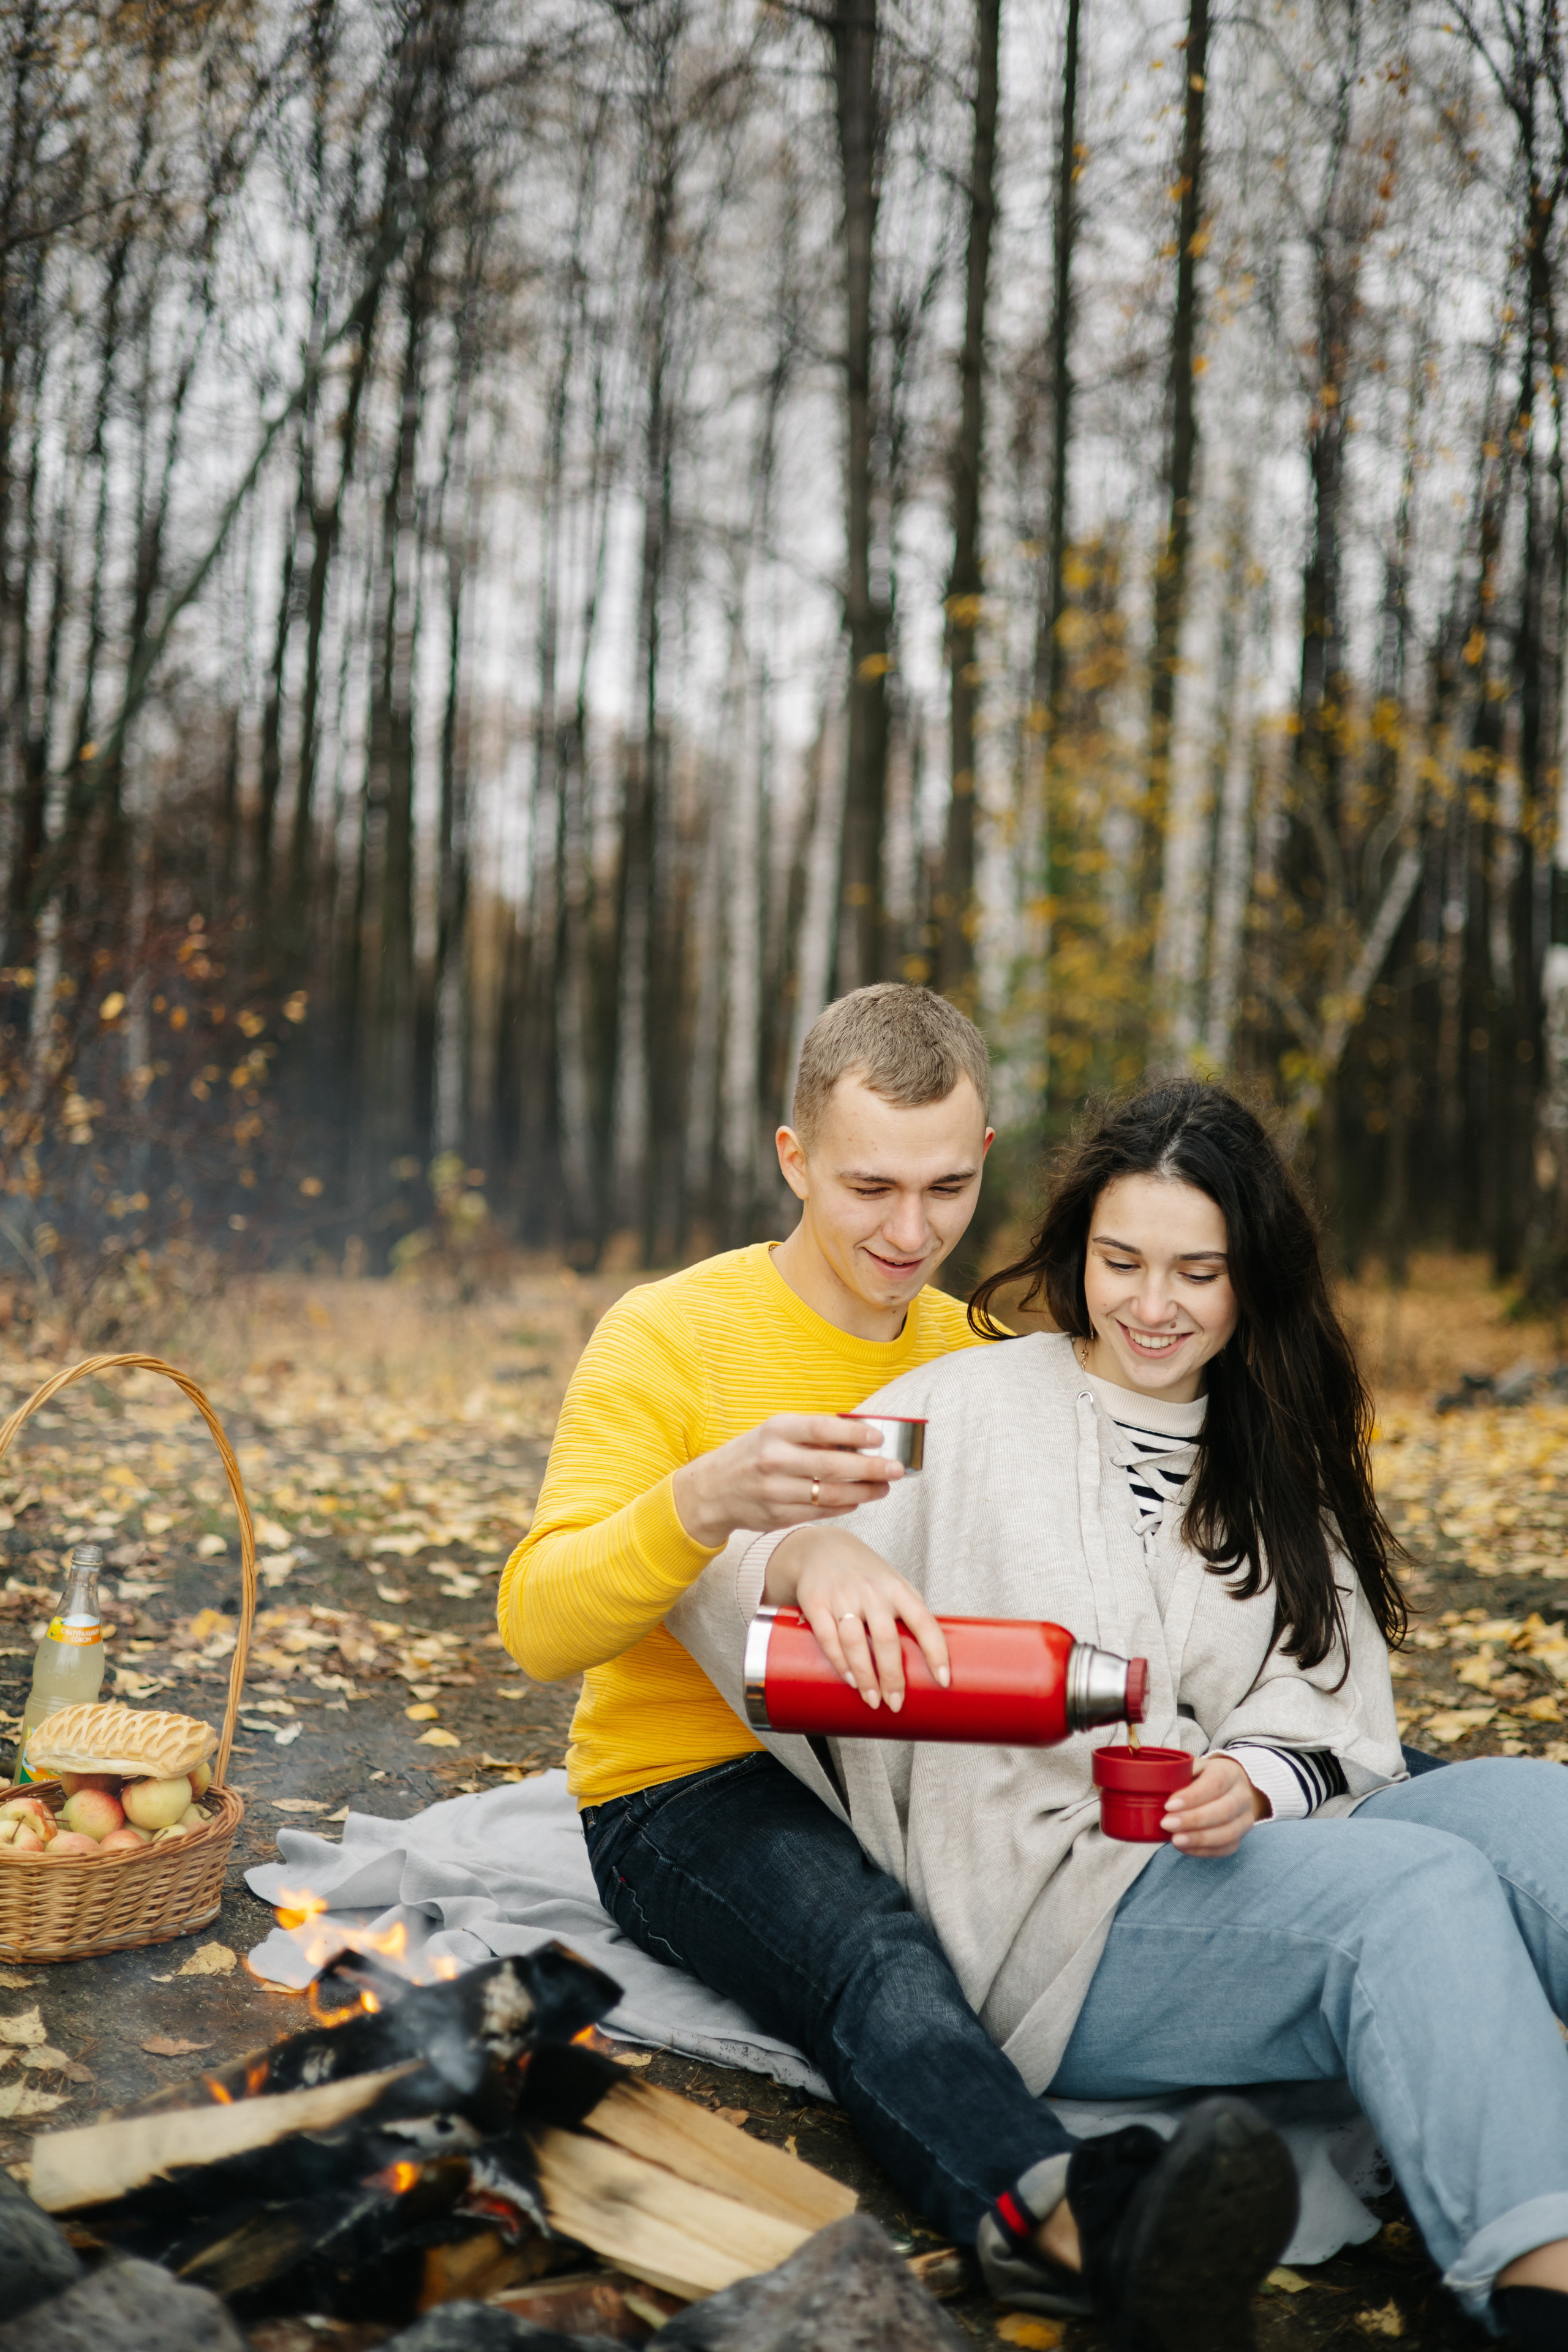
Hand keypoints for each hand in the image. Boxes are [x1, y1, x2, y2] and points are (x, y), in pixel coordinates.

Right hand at [671, 1416, 898, 1550]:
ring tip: (884, 1487)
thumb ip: (813, 1434)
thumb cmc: (753, 1454)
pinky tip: (859, 1500)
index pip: (822, 1429)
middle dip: (870, 1468)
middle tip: (896, 1468)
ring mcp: (775, 1491)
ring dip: (864, 1492)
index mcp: (775, 1430)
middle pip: (832, 1466)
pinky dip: (844, 1507)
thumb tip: (860, 1435)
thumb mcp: (775, 1432)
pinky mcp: (778, 1516)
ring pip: (830, 1494)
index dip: (855, 1433)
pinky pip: (820, 1512)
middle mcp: (773, 1460)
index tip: (880, 1437)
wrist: (713, 1489)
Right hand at [763, 1526, 948, 1710]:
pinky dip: (839, 1662)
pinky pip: (827, 1636)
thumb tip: (926, 1666)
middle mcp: (872, 1591)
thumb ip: (907, 1619)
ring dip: (865, 1675)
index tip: (942, 1680)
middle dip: (893, 1676)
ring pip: (855, 1641)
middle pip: (886, 1638)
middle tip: (896, 1703)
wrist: (822, 1548)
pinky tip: (849, 1679)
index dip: (936, 1651)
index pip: (923, 1620)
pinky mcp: (815, 1601)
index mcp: (898, 1589)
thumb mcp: (893, 1587)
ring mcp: (842, 1595)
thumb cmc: (866, 1576)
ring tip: (873, 1700)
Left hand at [1162, 1755, 1269, 1857]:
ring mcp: (1244, 1819)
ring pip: (1228, 1833)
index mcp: (1230, 1772)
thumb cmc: (1202, 1778)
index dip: (1192, 1796)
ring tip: (1175, 1840)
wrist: (1227, 1789)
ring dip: (1199, 1839)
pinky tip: (1184, 1847)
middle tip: (1167, 1824)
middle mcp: (1243, 1795)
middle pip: (1223, 1810)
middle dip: (1193, 1820)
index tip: (1169, 1805)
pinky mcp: (1240, 1838)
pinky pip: (1225, 1849)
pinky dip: (1203, 1850)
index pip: (1215, 1783)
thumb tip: (1152, 1780)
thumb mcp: (1192, 1767)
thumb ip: (1177, 1771)